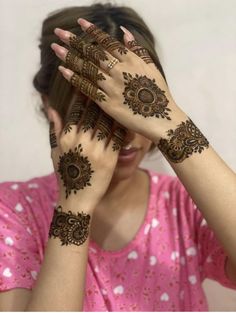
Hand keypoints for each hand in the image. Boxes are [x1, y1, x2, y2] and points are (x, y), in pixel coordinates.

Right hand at [48, 93, 125, 211]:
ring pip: (107, 122)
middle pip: (93, 113)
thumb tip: (51, 107)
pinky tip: (126, 118)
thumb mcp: (55, 151)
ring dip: (113, 110)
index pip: (76, 110)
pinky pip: (117, 136)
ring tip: (119, 100)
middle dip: (100, 99)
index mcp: (66, 138)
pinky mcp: (110, 158)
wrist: (77, 199)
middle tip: (109, 88)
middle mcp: (80, 141)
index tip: (90, 85)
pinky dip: (121, 126)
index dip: (83, 95)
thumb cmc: (65, 174)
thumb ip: (55, 128)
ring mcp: (96, 150)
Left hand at [51, 18, 181, 143]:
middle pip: (93, 53)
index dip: (94, 31)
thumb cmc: (160, 94)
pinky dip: (75, 79)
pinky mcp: (107, 103)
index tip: (81, 22)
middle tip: (59, 33)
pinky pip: (88, 88)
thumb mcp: (152, 67)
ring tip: (56, 48)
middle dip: (75, 41)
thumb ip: (137, 50)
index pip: (108, 42)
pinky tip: (63, 70)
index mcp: (131, 61)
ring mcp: (112, 87)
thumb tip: (124, 32)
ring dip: (70, 57)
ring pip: (87, 69)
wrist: (162, 119)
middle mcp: (119, 71)